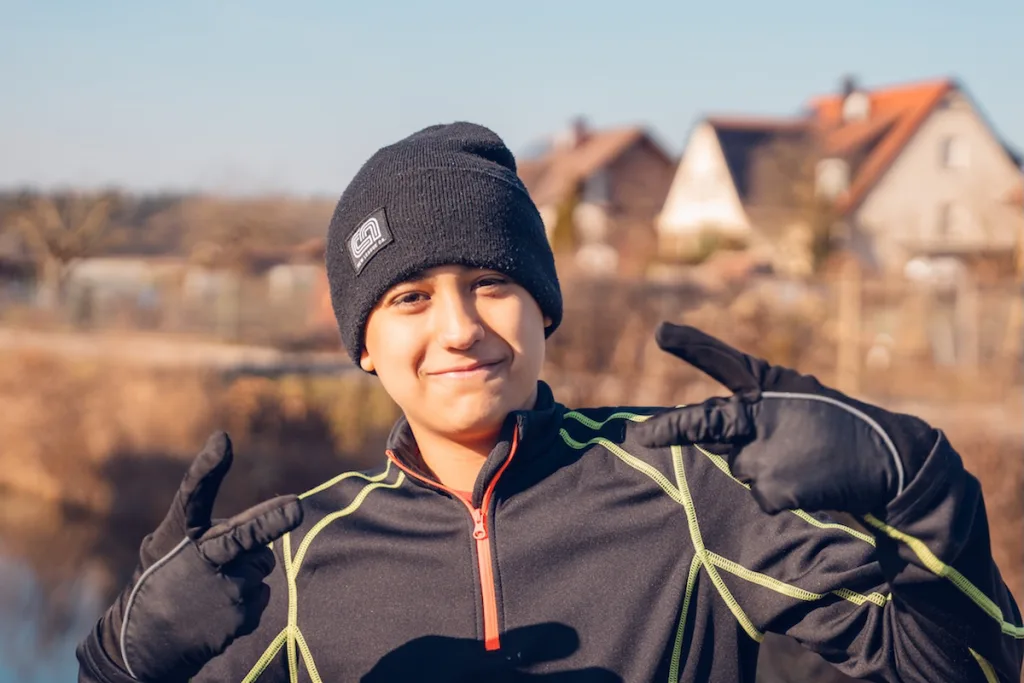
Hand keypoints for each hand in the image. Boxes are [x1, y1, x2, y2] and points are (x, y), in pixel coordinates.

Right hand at [95, 432, 302, 681]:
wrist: (139, 646)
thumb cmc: (161, 580)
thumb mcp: (173, 546)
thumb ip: (225, 529)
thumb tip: (282, 512)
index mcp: (179, 533)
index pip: (193, 493)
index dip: (207, 467)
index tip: (222, 441)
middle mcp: (199, 558)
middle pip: (245, 535)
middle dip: (272, 521)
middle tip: (296, 507)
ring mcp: (221, 590)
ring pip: (261, 564)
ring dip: (246, 571)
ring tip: (210, 589)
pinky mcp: (237, 617)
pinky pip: (262, 594)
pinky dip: (248, 600)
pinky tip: (217, 611)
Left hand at [633, 323, 937, 514]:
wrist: (887, 459)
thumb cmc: (834, 423)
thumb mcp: (793, 398)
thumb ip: (747, 410)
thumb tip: (705, 432)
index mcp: (767, 384)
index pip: (723, 360)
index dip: (691, 345)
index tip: (660, 332)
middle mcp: (761, 413)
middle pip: (704, 424)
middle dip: (670, 430)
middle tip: (642, 435)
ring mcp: (765, 451)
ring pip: (737, 464)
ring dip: (757, 466)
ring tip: (798, 458)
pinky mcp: (774, 487)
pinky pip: (759, 494)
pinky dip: (777, 492)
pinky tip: (805, 481)